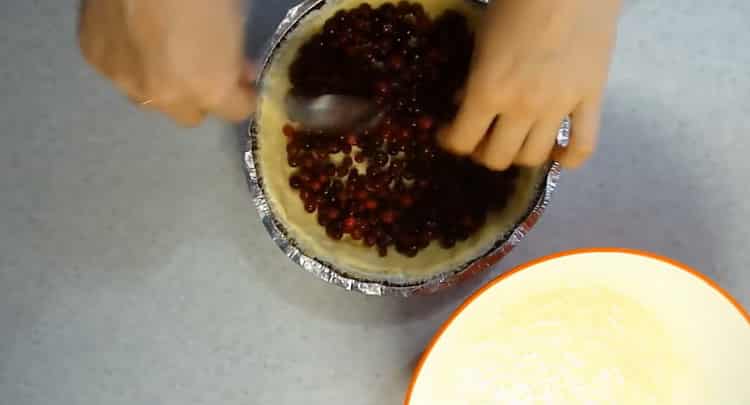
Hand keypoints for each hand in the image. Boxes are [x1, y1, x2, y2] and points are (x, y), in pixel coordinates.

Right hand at [78, 0, 254, 125]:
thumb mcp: (235, 23)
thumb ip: (235, 57)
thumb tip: (239, 71)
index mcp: (210, 88)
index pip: (236, 112)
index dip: (242, 95)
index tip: (243, 80)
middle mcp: (166, 97)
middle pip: (189, 114)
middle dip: (198, 95)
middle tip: (199, 66)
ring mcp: (125, 80)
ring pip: (149, 98)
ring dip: (160, 83)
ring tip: (161, 50)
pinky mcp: (95, 58)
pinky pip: (118, 71)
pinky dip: (129, 60)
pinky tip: (131, 33)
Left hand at [439, 0, 620, 168]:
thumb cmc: (518, 4)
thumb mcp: (482, 39)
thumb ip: (472, 77)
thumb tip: (464, 104)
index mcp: (488, 90)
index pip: (462, 141)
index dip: (451, 142)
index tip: (449, 135)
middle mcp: (522, 107)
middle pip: (498, 158)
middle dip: (483, 152)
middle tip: (483, 138)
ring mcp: (559, 107)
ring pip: (534, 157)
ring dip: (519, 154)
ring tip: (516, 140)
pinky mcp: (591, 99)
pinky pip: (583, 145)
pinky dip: (569, 159)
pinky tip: (558, 156)